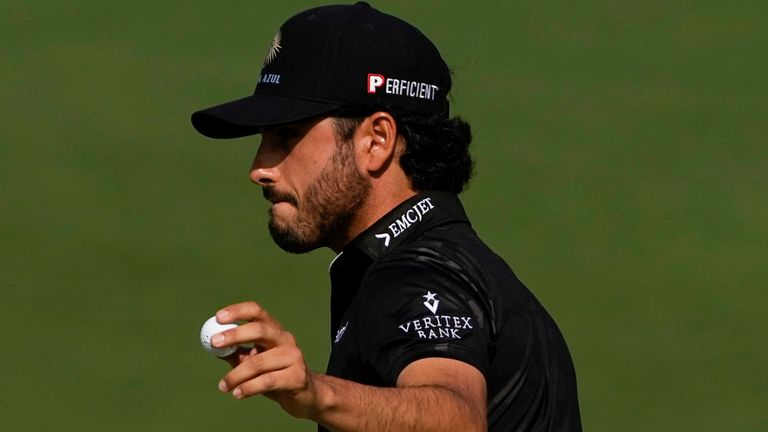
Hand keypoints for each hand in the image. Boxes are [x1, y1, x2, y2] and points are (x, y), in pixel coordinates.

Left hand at [212, 301, 319, 418]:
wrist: (306, 396)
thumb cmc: (275, 376)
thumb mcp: (254, 362)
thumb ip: (236, 354)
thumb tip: (212, 347)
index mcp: (274, 331)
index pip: (257, 312)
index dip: (238, 311)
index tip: (218, 317)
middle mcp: (286, 339)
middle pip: (260, 330)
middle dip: (235, 334)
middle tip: (214, 342)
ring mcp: (294, 357)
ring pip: (259, 362)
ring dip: (236, 375)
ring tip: (223, 386)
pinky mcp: (297, 377)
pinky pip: (267, 381)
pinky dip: (248, 388)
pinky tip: (238, 394)